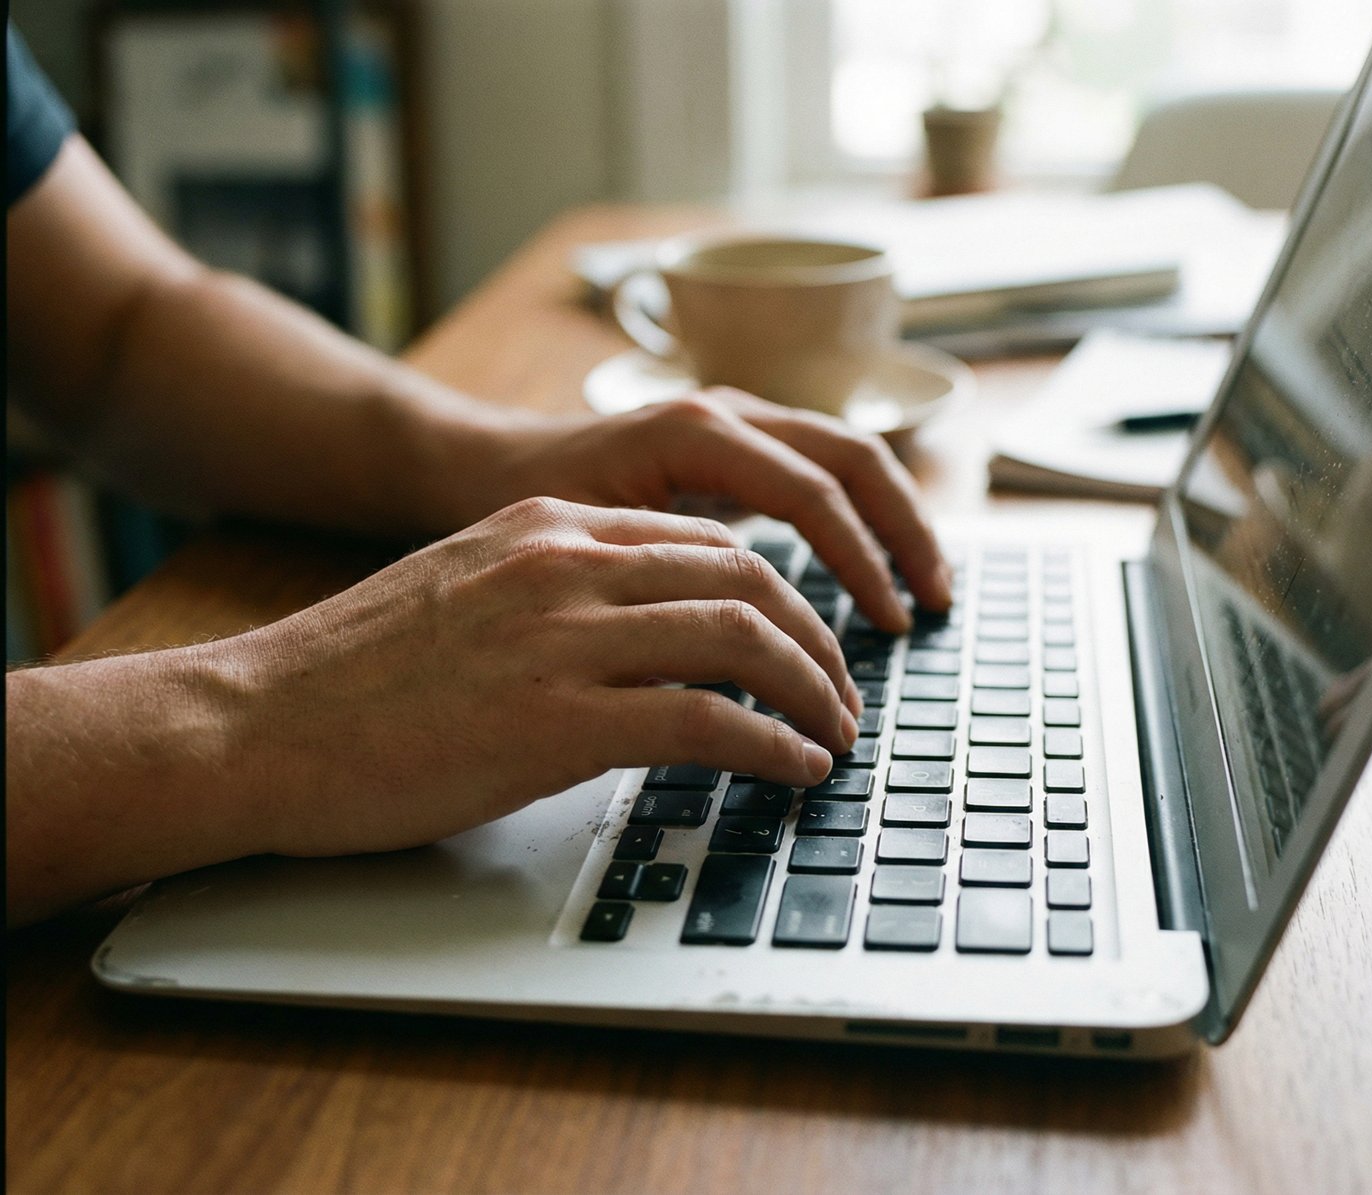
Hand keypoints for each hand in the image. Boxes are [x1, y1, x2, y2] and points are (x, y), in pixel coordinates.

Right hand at [232, 497, 859, 857]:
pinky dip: (774, 746)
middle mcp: (567, 565)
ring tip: (838, 734)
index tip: (804, 641)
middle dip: (818, 640)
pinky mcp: (557, 721)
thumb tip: (637, 642)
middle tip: (843, 692)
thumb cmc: (349, 679)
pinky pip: (710, 722)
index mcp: (548, 529)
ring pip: (746, 638)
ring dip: (815, 692)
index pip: (706, 541)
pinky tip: (798, 770)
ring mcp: (564, 637)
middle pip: (748, 578)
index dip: (777, 593)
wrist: (252, 724)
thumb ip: (556, 598)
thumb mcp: (467, 596)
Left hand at [454, 389, 952, 631]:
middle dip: (903, 532)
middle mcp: (724, 411)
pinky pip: (816, 470)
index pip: (815, 492)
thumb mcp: (584, 551)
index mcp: (695, 432)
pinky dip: (855, 518)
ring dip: (891, 521)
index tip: (886, 629)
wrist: (470, 464)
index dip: (862, 563)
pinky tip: (868, 573)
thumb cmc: (514, 512)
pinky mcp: (731, 446)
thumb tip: (742, 658)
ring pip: (845, 456)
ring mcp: (732, 421)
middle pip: (854, 458)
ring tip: (920, 592)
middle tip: (933, 606)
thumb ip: (663, 586)